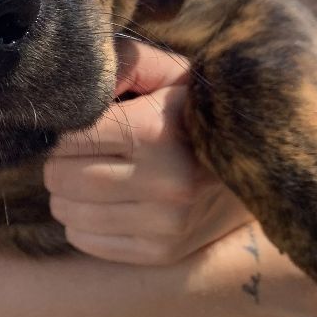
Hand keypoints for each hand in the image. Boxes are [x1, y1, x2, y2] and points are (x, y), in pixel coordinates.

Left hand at [45, 40, 252, 265]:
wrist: (257, 162)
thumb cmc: (193, 108)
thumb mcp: (165, 72)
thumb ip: (120, 64)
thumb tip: (71, 84)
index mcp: (154, 131)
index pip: (69, 138)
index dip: (59, 130)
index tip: (71, 126)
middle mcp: (163, 182)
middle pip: (62, 177)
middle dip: (59, 161)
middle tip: (79, 151)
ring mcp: (166, 224)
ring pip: (68, 212)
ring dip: (66, 194)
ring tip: (90, 175)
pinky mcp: (163, 252)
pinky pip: (85, 241)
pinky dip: (82, 222)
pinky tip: (105, 203)